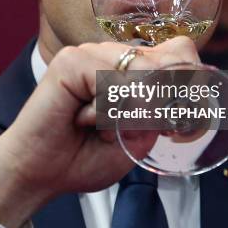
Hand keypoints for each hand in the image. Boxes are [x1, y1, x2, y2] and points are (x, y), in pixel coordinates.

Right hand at [0, 37, 199, 227]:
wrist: (39, 174)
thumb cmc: (84, 157)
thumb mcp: (137, 139)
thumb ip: (158, 114)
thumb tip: (180, 93)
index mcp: (133, 69)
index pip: (179, 52)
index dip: (188, 79)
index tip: (184, 119)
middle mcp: (114, 56)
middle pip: (166, 61)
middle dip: (161, 104)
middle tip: (134, 130)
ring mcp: (92, 53)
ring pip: (140, 72)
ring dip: (127, 112)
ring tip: (98, 128)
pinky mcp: (71, 60)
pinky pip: (108, 80)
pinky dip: (102, 110)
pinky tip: (82, 120)